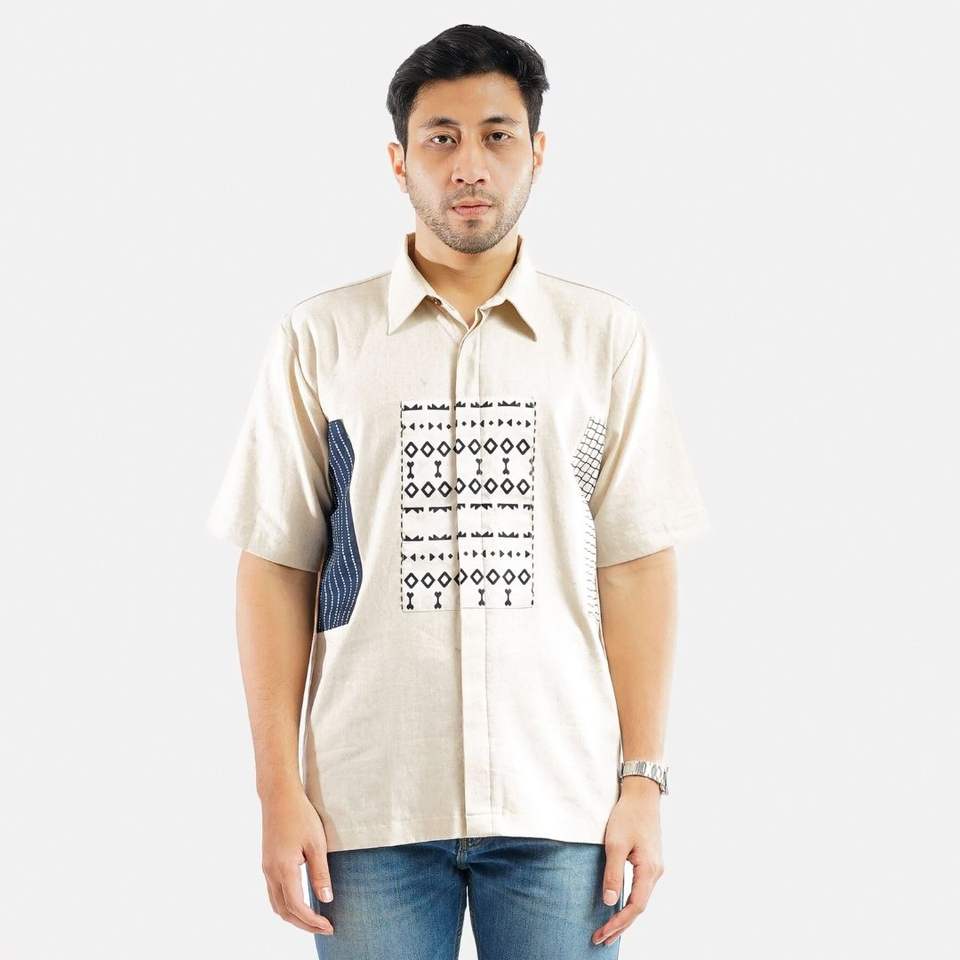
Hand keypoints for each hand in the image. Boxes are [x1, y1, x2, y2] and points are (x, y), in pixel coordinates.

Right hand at [260, 786, 335, 935]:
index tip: (329, 926)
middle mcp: (271, 872)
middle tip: (324, 928)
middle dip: (304, 924)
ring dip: (294, 916)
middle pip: (284, 912)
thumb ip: (321, 873)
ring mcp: (266, 868)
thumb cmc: (300, 815)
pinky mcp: (267, 863)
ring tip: (314, 919)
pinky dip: (287, 904)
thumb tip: (326, 899)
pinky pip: (274, 893)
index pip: (297, 907)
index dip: (313, 921)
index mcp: (284, 869)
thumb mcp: (316, 843)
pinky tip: (301, 901)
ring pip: (276, 904)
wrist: (278, 795)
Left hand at [593, 777, 664, 946]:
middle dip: (621, 925)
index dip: (619, 923)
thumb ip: (613, 873)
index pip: (635, 907)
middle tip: (601, 939)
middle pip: (639, 907)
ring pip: (641, 898)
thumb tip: (609, 902)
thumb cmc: (628, 815)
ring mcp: (655, 867)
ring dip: (625, 915)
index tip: (602, 934)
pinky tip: (619, 905)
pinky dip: (630, 901)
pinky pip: (641, 888)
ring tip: (608, 929)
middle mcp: (656, 872)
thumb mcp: (615, 844)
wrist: (642, 794)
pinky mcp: (650, 860)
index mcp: (649, 870)